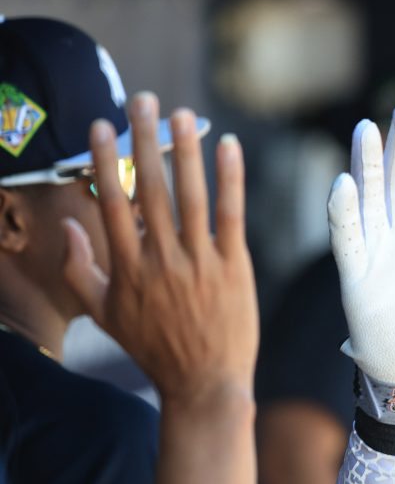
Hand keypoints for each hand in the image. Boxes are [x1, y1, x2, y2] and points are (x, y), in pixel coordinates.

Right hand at [62, 93, 257, 403]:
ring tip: (183, 113)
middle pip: (151, 189)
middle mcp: (161, 260)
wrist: (203, 383)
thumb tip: (70, 224)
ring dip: (187, 151)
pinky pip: (232, 215)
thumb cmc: (153, 347)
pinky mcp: (235, 267)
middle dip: (145, 141)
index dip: (107, 161)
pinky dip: (232, 179)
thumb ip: (80, 269)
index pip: (113, 202)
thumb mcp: (104, 313)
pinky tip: (230, 147)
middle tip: (143, 101)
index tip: (103, 126)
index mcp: (127, 268)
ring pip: (192, 196)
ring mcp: (200, 262)